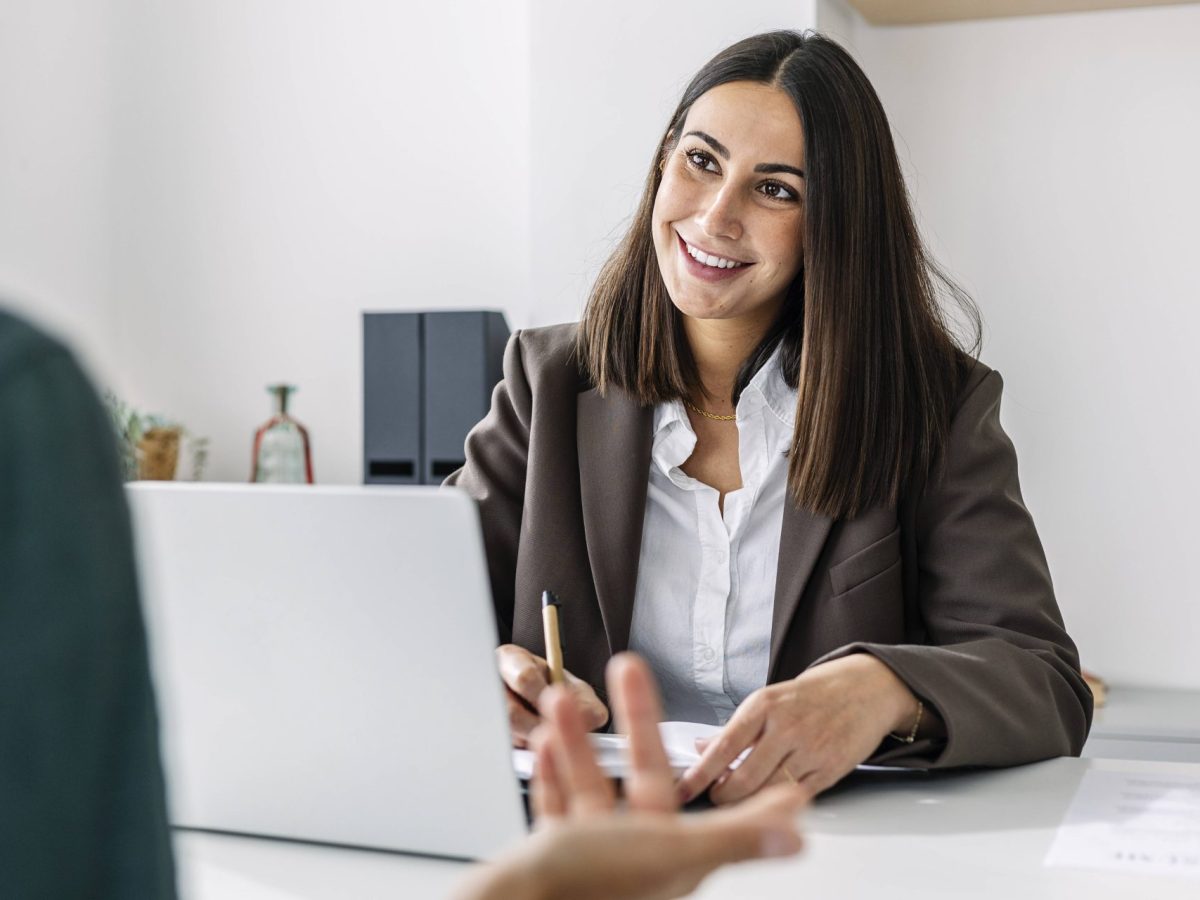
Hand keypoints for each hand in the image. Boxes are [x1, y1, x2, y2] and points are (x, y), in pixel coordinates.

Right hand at [457, 653, 805, 899]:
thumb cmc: (586, 884)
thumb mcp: (668, 850)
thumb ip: (734, 837)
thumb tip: (797, 834)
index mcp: (671, 857)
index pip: (714, 811)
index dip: (731, 780)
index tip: (741, 751)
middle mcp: (635, 856)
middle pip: (643, 777)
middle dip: (635, 721)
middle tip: (627, 668)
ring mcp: (592, 858)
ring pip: (593, 787)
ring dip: (581, 741)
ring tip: (565, 700)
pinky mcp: (554, 858)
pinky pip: (558, 808)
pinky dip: (554, 774)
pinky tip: (546, 743)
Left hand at [678, 653, 919, 804]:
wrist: (865, 689)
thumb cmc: (813, 695)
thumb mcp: (769, 700)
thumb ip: (735, 728)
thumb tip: (701, 747)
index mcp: (764, 706)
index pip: (723, 746)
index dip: (699, 773)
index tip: (682, 789)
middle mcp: (787, 727)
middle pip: (743, 778)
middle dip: (722, 796)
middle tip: (713, 799)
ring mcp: (811, 750)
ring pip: (768, 792)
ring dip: (746, 804)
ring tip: (736, 802)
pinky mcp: (831, 770)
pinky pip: (795, 797)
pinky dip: (777, 804)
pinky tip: (768, 802)